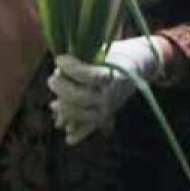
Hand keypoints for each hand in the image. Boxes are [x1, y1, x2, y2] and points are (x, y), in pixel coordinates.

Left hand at [47, 37, 163, 145]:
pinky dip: (79, 134)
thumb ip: (82, 62)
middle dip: (61, 88)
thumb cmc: (115, 55)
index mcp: (113, 75)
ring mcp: (109, 108)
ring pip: (81, 114)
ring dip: (64, 110)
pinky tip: (69, 138)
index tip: (59, 58)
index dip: (71, 68)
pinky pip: (91, 127)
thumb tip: (59, 72)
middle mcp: (112, 95)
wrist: (138, 67)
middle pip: (80, 96)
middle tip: (51, 80)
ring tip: (53, 104)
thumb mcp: (102, 53)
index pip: (88, 75)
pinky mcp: (107, 117)